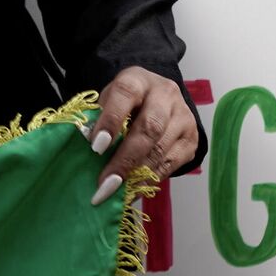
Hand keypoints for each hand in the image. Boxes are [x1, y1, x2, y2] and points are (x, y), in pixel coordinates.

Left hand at [85, 67, 200, 205]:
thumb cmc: (124, 105)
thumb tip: (84, 154)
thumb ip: (96, 121)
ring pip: (161, 149)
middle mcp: (165, 94)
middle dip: (125, 159)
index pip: (126, 94)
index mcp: (139, 80)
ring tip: (114, 195)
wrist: (157, 99)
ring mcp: (183, 116)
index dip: (111, 120)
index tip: (95, 148)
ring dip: (136, 175)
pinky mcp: (192, 138)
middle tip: (105, 185)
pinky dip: (149, 179)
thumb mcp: (106, 103)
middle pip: (149, 127)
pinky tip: (132, 191)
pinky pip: (171, 163)